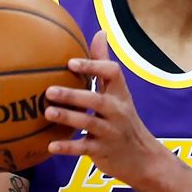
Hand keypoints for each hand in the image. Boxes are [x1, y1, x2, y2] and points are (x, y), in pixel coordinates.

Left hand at [44, 31, 169, 187]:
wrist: (143, 158)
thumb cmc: (123, 119)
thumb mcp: (119, 93)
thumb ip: (104, 64)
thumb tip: (100, 32)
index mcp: (120, 93)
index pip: (112, 74)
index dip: (93, 66)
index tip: (70, 63)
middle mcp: (118, 111)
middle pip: (97, 99)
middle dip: (73, 95)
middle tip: (49, 90)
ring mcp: (111, 132)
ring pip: (89, 123)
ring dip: (68, 117)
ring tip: (48, 112)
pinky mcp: (103, 151)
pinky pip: (84, 148)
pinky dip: (67, 147)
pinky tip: (50, 146)